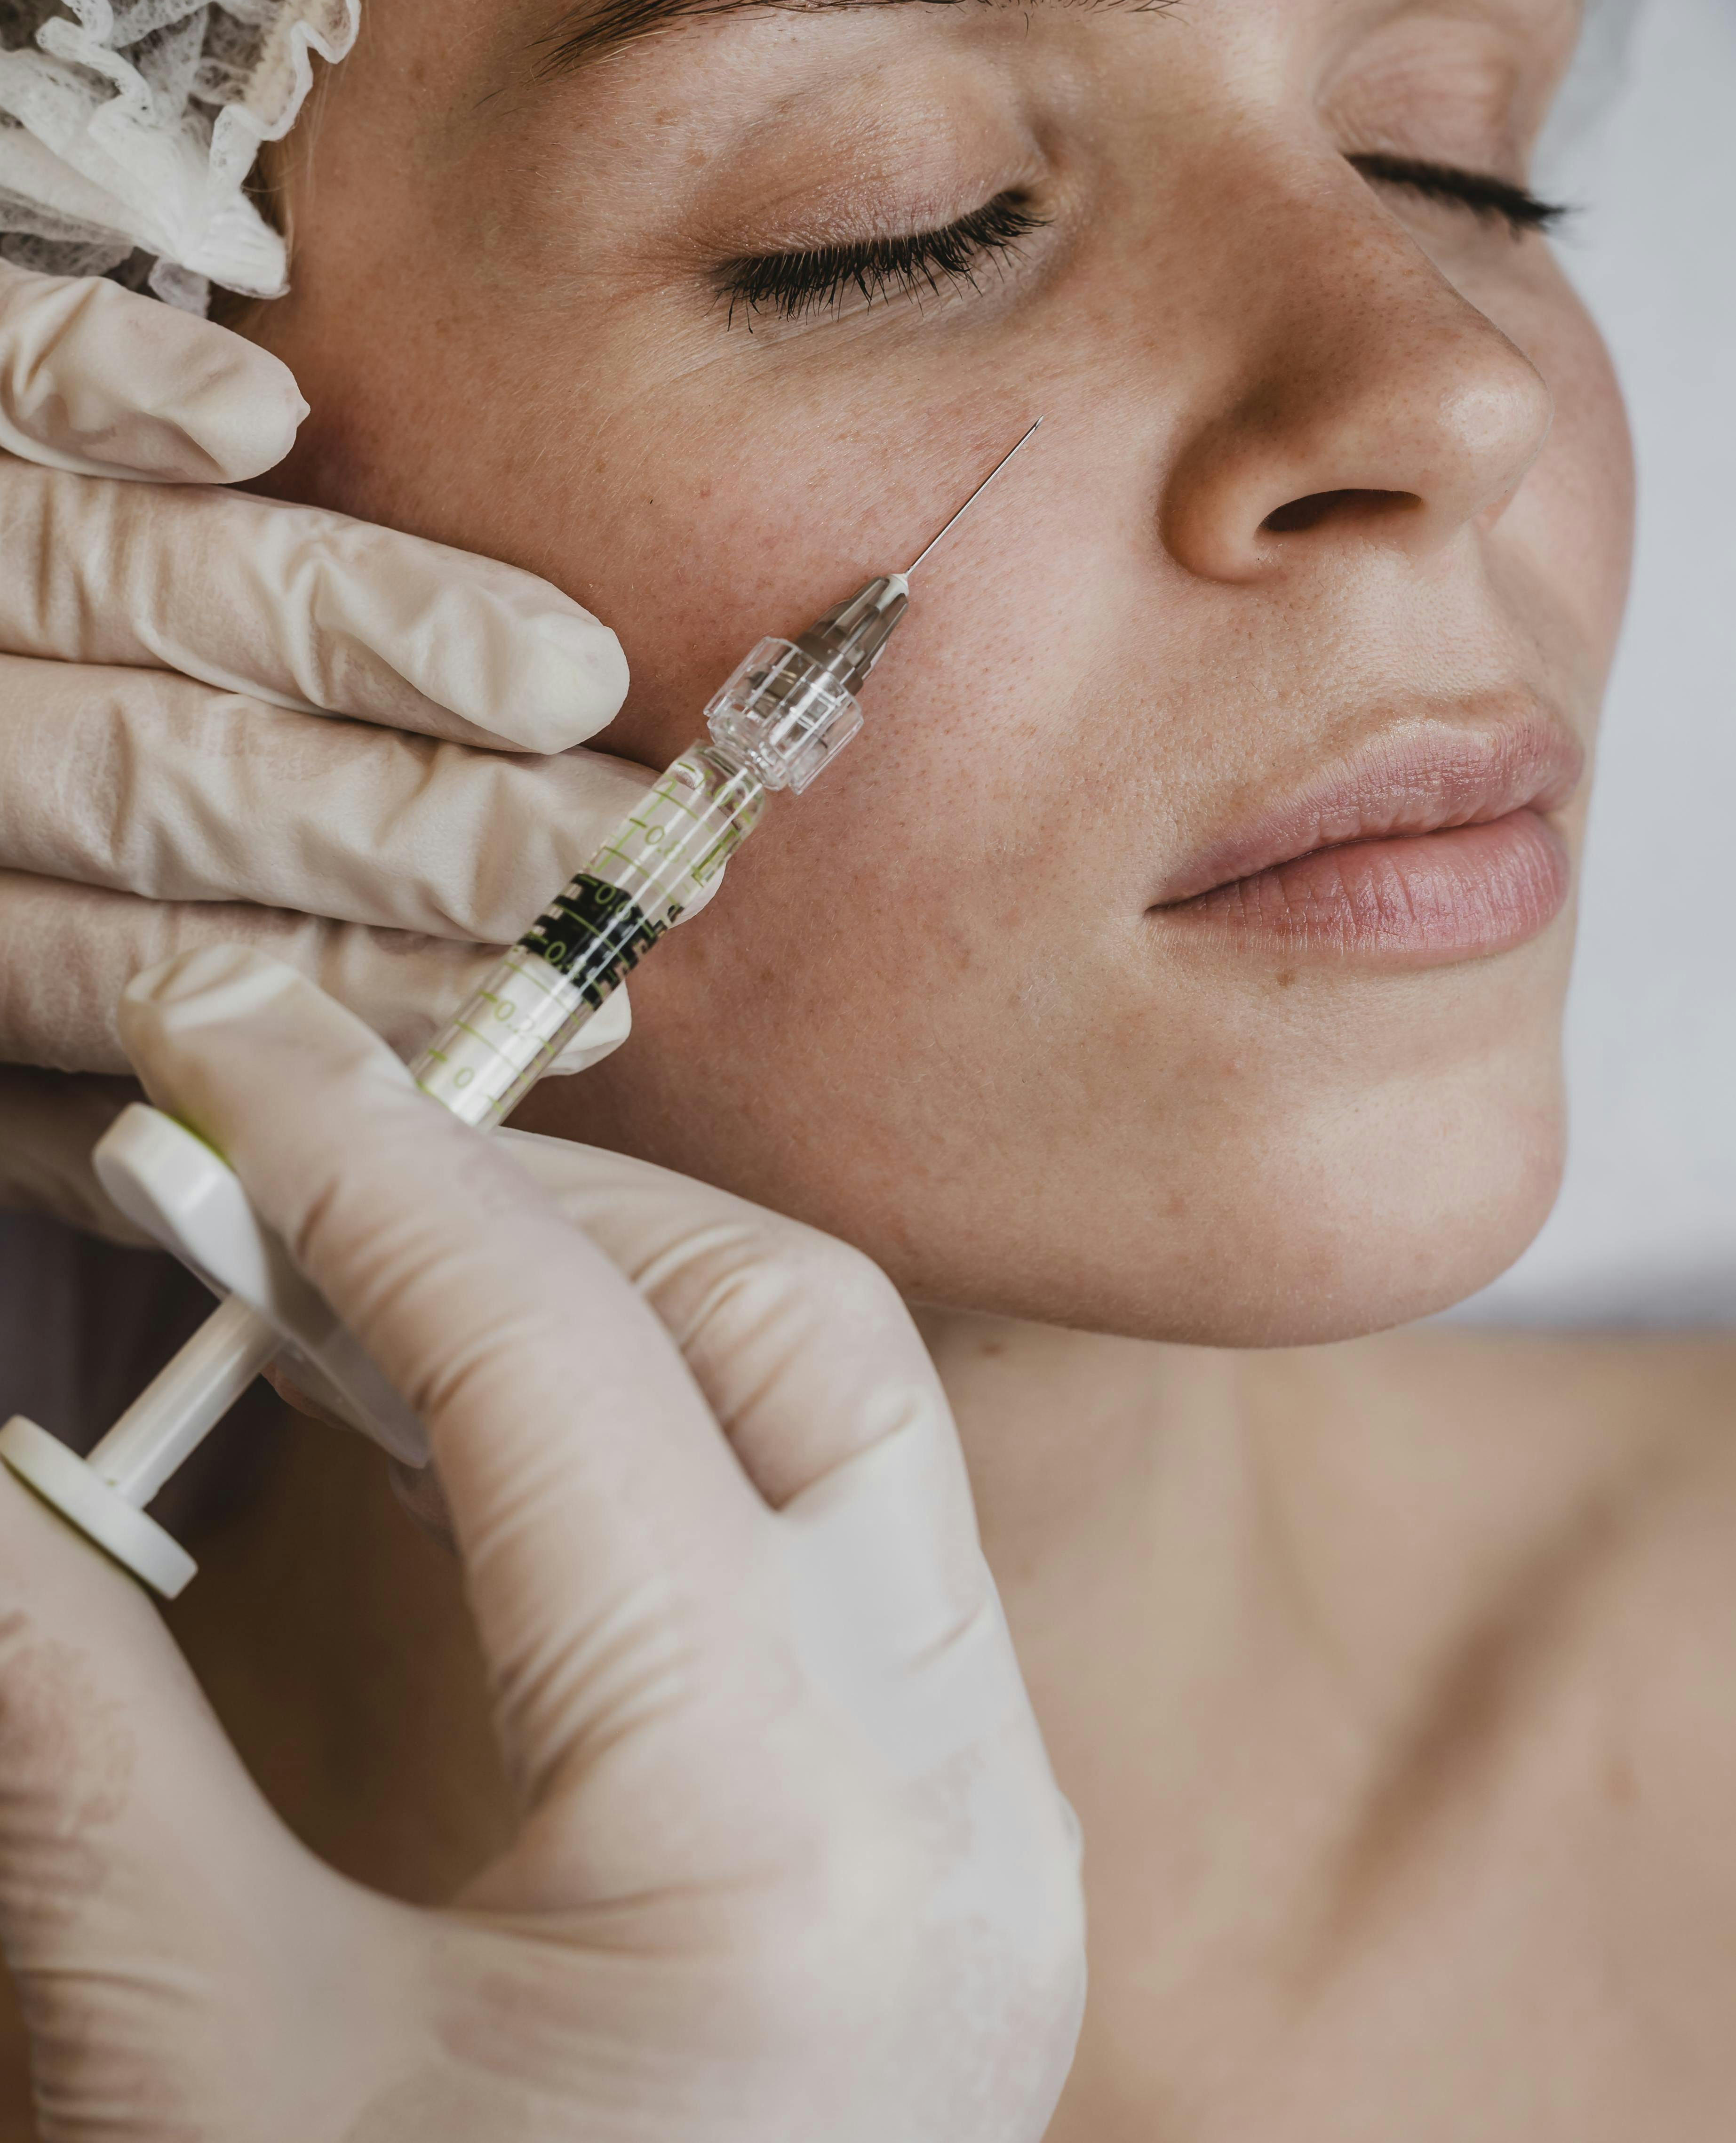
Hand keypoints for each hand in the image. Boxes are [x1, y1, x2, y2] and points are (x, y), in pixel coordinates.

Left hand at [0, 260, 658, 1237]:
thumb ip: (6, 1084)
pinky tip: (250, 420)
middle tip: (609, 853)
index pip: (157, 959)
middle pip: (168, 784)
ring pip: (125, 587)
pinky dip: (108, 381)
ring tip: (552, 671)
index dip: (374, 982)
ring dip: (351, 628)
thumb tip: (197, 1148)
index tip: (560, 991)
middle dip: (411, 830)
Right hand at [0, 947, 1084, 2140]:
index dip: (369, 1172)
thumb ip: (69, 1729)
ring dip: (605, 1291)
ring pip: (839, 1411)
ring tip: (371, 1260)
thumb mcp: (180, 2060)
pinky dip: (663, 1423)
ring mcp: (989, 1822)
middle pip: (780, 1336)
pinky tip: (486, 1423)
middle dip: (527, 1202)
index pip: (574, 1368)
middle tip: (292, 1154)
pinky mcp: (960, 1848)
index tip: (225, 1045)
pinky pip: (844, 1534)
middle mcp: (957, 1804)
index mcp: (782, 1857)